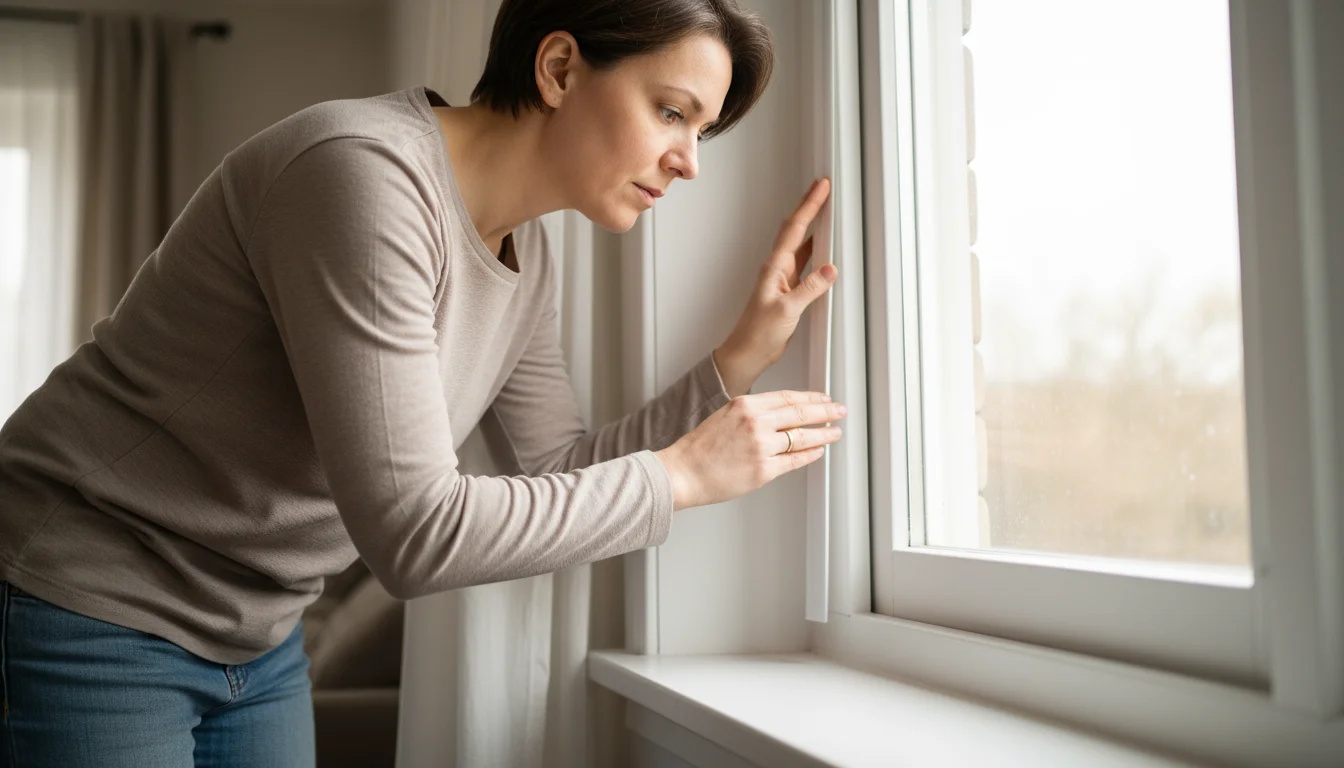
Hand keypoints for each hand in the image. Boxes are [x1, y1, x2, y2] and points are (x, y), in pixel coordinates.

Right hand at [654, 390, 846, 510]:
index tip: (824, 399)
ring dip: (823, 435)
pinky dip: (810, 455)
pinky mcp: (764, 470)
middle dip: (825, 412)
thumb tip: (783, 419)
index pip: (787, 397)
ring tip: (834, 433)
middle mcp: (756, 422)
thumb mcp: (725, 417)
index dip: (810, 398)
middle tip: (839, 411)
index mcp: (745, 405)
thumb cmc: (699, 449)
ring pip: (803, 437)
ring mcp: (761, 446)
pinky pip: (795, 460)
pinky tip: (818, 451)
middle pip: (800, 413)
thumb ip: (752, 414)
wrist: (683, 472)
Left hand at [715, 178, 835, 395]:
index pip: (794, 229)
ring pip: (800, 245)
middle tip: (822, 189)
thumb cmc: (757, 334)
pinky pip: (804, 264)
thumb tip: (829, 269)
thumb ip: (809, 289)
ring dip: (813, 227)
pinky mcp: (789, 292)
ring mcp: (783, 279)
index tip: (820, 187)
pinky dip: (815, 252)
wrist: (747, 353)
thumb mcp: (787, 310)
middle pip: (795, 230)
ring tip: (826, 211)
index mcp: (774, 268)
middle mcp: (777, 269)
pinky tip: (823, 250)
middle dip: (809, 207)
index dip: (809, 206)